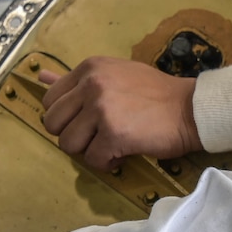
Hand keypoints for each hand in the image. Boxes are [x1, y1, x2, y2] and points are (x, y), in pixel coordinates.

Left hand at [39, 56, 200, 171]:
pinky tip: (121, 154)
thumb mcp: (115, 74)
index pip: (50, 99)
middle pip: (53, 123)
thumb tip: (41, 77)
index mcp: (89, 68)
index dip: (65, 117)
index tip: (86, 121)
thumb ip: (78, 80)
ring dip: (87, 151)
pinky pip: (92, 160)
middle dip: (72, 135)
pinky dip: (106, 163)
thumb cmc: (155, 93)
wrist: (190, 109)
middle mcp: (91, 85)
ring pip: (68, 144)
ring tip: (109, 145)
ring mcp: (101, 109)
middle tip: (96, 136)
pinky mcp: (113, 134)